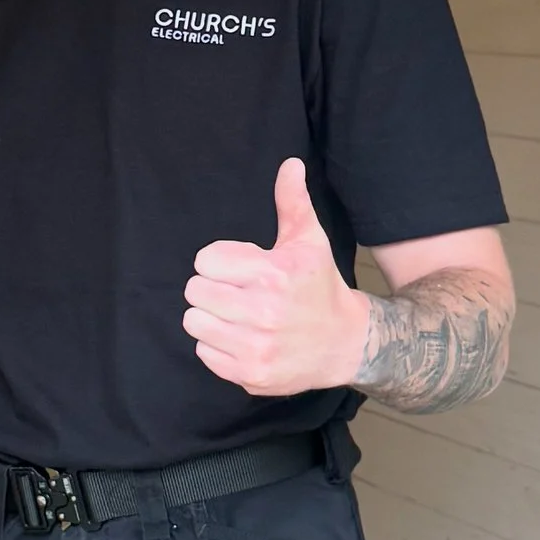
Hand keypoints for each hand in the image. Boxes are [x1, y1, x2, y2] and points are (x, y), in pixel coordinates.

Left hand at [184, 157, 370, 397]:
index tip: (238, 268)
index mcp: (274, 274)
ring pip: (194, 322)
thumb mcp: (310, 241)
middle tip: (235, 292)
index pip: (205, 260)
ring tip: (234, 315)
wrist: (345, 344)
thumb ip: (292, 202)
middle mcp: (263, 312)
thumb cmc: (320, 287)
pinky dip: (217, 345)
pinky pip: (204, 352)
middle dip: (211, 287)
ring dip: (210, 317)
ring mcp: (255, 347)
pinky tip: (240, 337)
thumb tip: (289, 164)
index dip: (218, 261)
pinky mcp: (249, 375)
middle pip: (194, 290)